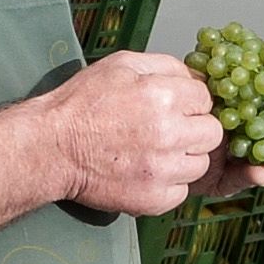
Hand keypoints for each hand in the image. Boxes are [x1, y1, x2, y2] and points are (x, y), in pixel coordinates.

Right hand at [43, 50, 225, 215]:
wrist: (51, 147)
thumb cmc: (81, 104)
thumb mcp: (121, 64)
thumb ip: (165, 66)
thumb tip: (195, 78)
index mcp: (163, 96)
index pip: (206, 98)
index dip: (190, 101)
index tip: (175, 106)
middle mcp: (169, 134)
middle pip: (212, 133)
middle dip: (195, 129)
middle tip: (169, 130)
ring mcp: (163, 170)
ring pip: (201, 165)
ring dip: (185, 158)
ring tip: (156, 152)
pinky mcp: (154, 199)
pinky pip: (182, 192)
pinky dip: (170, 184)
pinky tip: (147, 172)